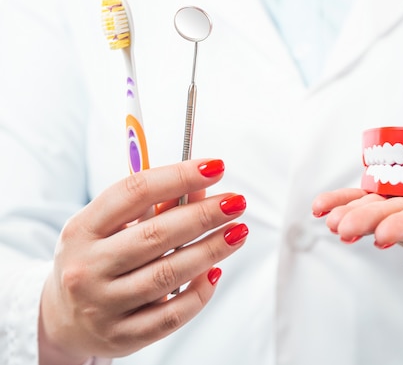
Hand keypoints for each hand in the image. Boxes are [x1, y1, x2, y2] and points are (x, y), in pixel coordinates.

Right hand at [39, 159, 248, 363]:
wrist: (64, 319)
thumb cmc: (98, 259)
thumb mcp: (112, 227)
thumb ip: (156, 206)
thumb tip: (202, 187)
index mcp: (82, 229)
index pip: (134, 193)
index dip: (179, 176)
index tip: (216, 167)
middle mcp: (87, 268)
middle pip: (156, 234)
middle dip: (204, 215)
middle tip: (236, 202)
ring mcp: (102, 306)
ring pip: (168, 274)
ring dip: (211, 250)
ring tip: (238, 232)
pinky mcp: (122, 337)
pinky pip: (172, 315)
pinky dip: (199, 292)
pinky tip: (215, 272)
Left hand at [312, 169, 402, 283]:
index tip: (382, 236)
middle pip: (394, 219)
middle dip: (368, 222)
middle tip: (342, 229)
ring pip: (374, 212)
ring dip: (349, 213)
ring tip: (325, 217)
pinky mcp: (394, 203)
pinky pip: (365, 201)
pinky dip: (342, 202)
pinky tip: (318, 207)